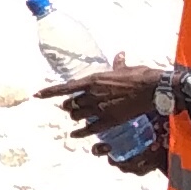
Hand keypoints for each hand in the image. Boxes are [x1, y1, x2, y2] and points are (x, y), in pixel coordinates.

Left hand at [40, 62, 173, 168]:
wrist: (152, 89)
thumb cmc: (140, 76)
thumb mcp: (125, 68)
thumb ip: (118, 63)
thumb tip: (120, 54)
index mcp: (93, 80)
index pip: (65, 87)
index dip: (49, 92)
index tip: (38, 95)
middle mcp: (92, 95)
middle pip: (70, 104)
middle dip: (69, 105)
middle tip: (71, 106)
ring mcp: (100, 109)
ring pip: (77, 115)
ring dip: (75, 116)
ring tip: (77, 116)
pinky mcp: (109, 120)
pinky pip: (89, 129)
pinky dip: (80, 133)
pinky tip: (74, 134)